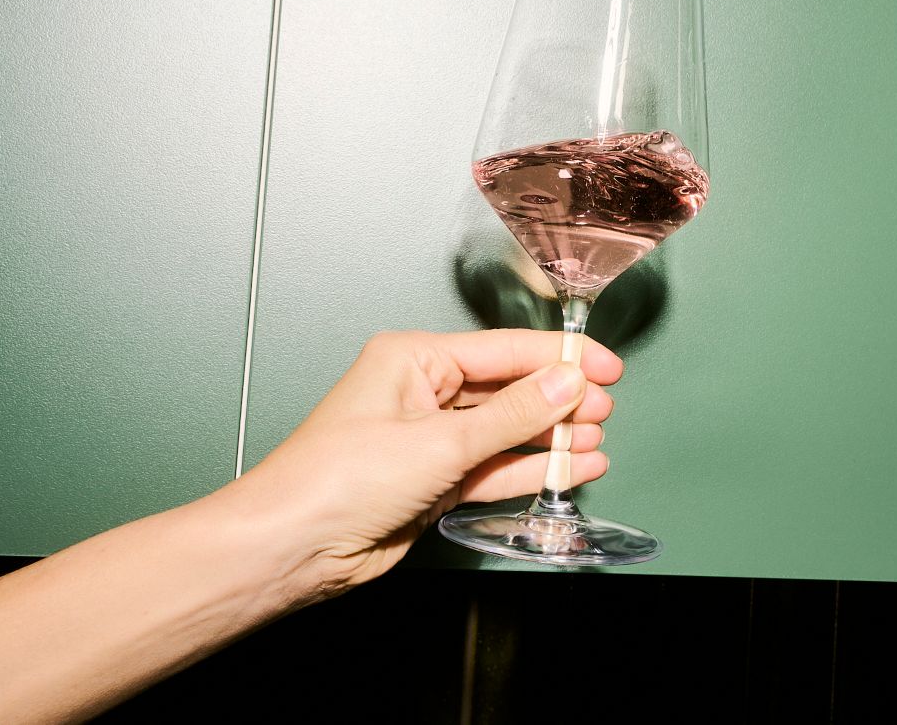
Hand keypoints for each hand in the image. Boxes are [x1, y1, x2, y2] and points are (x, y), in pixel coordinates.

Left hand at [227, 329, 622, 598]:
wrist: (292, 547)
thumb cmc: (333, 480)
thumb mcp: (439, 441)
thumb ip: (511, 415)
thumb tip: (564, 385)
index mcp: (413, 359)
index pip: (503, 349)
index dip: (559, 358)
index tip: (603, 368)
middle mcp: (422, 393)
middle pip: (509, 389)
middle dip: (559, 400)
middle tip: (603, 409)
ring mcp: (430, 440)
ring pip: (507, 431)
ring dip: (551, 438)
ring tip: (594, 441)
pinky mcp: (435, 482)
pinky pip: (495, 468)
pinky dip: (532, 469)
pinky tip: (569, 467)